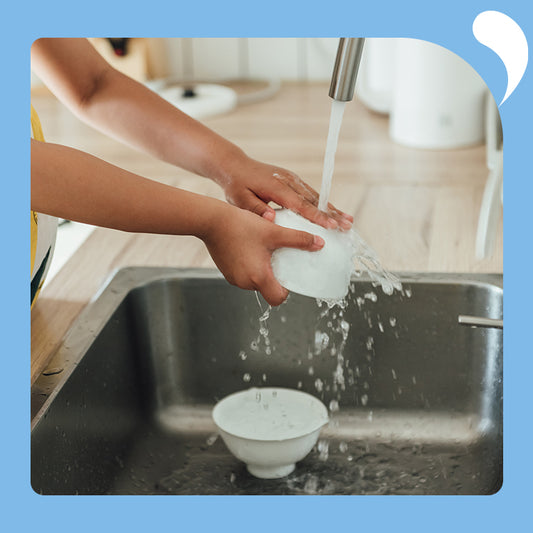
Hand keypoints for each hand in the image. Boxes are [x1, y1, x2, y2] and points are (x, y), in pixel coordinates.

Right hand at [201, 203, 324, 305]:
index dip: (285, 289)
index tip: (287, 273)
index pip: (277, 299)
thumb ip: (298, 240)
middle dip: (274, 276)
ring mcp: (233, 278)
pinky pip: (243, 275)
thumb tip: (319, 243)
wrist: (211, 221)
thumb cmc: (241, 226)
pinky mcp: (226, 271)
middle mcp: (244, 283)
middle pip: (266, 289)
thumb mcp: (274, 232)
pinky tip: (248, 248)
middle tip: (277, 256)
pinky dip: (249, 266)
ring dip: (260, 270)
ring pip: (254, 281)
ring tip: (262, 250)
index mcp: (258, 277)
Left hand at [217, 156, 353, 229]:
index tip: (330, 226)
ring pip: (316, 197)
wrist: (235, 166)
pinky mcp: (293, 181)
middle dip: (332, 214)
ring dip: (332, 209)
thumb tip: (271, 218)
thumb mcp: (239, 199)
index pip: (300, 204)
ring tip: (348, 221)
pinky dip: (324, 205)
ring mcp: (292, 180)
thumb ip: (255, 209)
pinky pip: (311, 195)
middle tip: (348, 225)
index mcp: (277, 187)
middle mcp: (288, 181)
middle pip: (314, 200)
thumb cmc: (236, 185)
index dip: (316, 216)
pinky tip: (334, 214)